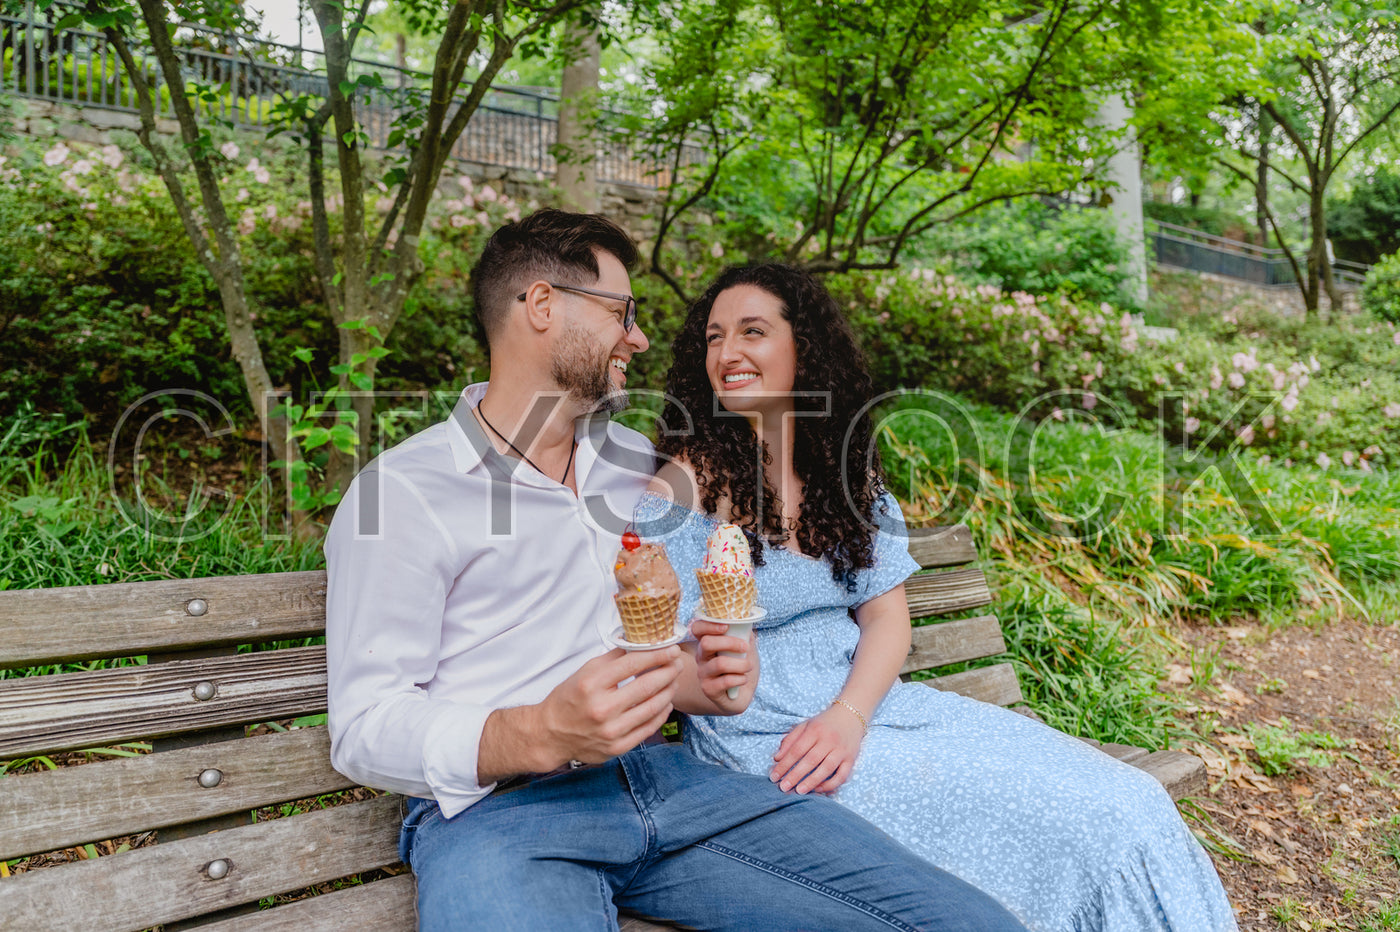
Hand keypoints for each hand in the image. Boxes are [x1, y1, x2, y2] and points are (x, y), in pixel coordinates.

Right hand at [538, 646, 682, 767]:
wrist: (551, 734)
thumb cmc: (569, 698)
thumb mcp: (584, 671)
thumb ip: (613, 658)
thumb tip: (640, 644)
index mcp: (591, 684)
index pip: (633, 664)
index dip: (657, 654)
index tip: (671, 649)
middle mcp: (602, 708)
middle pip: (646, 686)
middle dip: (668, 671)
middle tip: (678, 663)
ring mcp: (611, 731)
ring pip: (652, 707)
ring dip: (668, 691)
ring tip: (674, 681)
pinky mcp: (618, 747)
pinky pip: (648, 728)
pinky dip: (661, 713)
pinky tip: (665, 702)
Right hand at [691, 619, 754, 709]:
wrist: (744, 692)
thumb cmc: (742, 666)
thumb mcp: (746, 646)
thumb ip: (744, 632)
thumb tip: (747, 620)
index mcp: (707, 643)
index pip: (697, 628)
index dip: (709, 625)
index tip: (726, 626)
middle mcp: (701, 657)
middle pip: (706, 643)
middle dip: (730, 643)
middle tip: (745, 647)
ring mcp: (703, 674)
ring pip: (719, 663)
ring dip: (741, 664)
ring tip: (748, 666)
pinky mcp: (709, 690)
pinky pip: (725, 681)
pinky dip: (740, 679)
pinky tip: (743, 679)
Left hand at [770, 704, 863, 794]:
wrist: (851, 716)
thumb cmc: (824, 723)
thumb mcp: (805, 725)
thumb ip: (790, 740)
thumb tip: (777, 758)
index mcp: (815, 730)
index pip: (797, 750)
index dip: (784, 764)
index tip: (774, 776)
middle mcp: (829, 740)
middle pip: (810, 760)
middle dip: (795, 775)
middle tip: (783, 787)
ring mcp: (841, 750)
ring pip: (826, 769)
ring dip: (812, 781)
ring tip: (799, 791)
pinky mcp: (851, 759)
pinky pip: (842, 775)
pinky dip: (831, 784)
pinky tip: (819, 789)